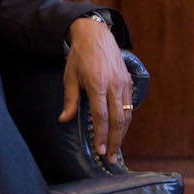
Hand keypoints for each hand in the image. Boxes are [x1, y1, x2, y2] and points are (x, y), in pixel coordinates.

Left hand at [59, 16, 133, 157]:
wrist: (96, 35)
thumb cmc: (80, 56)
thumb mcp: (70, 77)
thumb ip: (69, 100)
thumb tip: (64, 119)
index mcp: (98, 84)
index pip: (101, 117)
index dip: (101, 136)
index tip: (100, 150)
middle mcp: (114, 85)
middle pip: (118, 120)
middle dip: (114, 141)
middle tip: (110, 158)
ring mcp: (123, 83)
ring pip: (126, 114)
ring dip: (122, 134)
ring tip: (116, 149)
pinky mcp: (128, 81)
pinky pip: (129, 105)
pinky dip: (126, 121)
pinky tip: (121, 131)